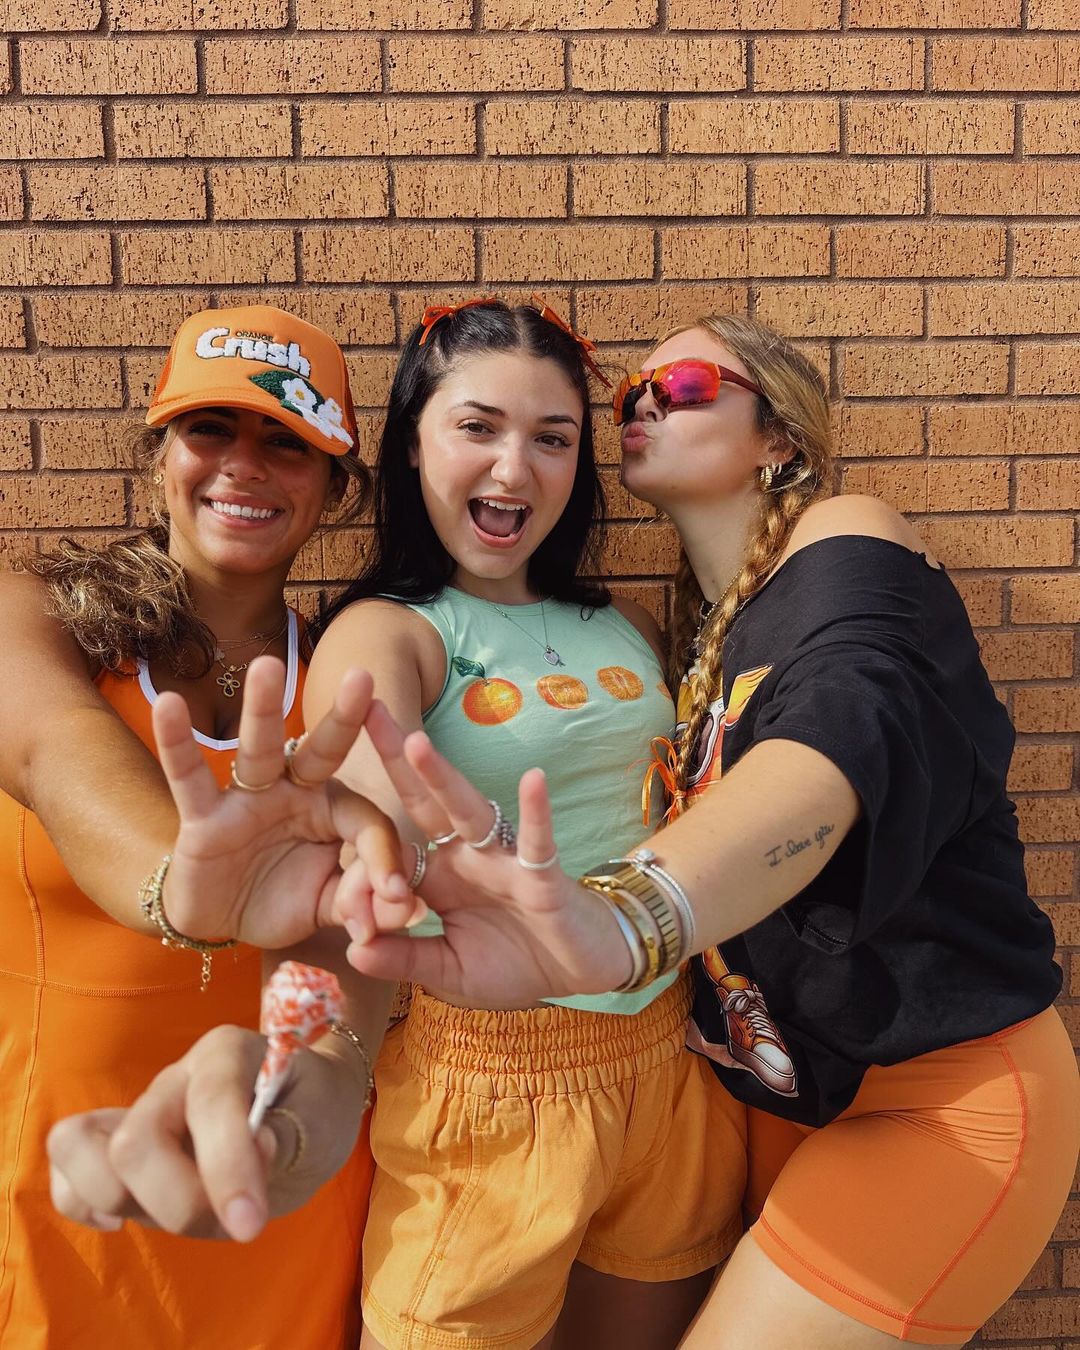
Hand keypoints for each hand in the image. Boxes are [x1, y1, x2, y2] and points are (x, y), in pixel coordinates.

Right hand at [47, 1024, 368, 1242]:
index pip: (210, 1103)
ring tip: (190, 1212)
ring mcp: (139, 1107)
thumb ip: (289, 1131)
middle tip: (234, 1221)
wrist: (302, 1107)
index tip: (249, 1225)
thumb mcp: (322, 1117)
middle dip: (180, 1203)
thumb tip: (257, 1148)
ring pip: (82, 1151)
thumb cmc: (313, 1107)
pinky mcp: (114, 1144)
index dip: (224, 1169)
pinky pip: (67, 1172)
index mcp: (227, 1051)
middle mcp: (175, 1075)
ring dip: (134, 1204)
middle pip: (135, 1142)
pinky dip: (85, 1202)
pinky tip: (129, 1217)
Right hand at [155, 657, 419, 948]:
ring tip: (267, 666)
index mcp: (335, 811)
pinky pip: (189, 776)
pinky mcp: (204, 816)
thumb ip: (365, 903)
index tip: (398, 899)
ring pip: (260, 749)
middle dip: (343, 717)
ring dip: (263, 711)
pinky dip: (177, 743)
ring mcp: (249, 798)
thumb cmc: (283, 898)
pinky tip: (169, 704)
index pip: (368, 823)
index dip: (385, 860)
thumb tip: (409, 912)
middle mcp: (296, 792)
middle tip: (362, 676)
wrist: (220, 921)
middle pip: (323, 751)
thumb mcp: (329, 905)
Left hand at [335, 700, 633, 1008]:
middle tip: (362, 711)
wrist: (581, 970)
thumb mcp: (448, 971)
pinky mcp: (543, 875)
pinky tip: (532, 780)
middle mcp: (467, 856)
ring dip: (443, 779)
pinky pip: (538, 840)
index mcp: (439, 876)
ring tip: (415, 743)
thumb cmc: (515, 963)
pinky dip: (536, 812)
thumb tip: (354, 952)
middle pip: (423, 802)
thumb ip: (405, 959)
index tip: (339, 862)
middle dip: (393, 760)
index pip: (392, 850)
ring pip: (467, 812)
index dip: (362, 853)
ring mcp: (504, 861)